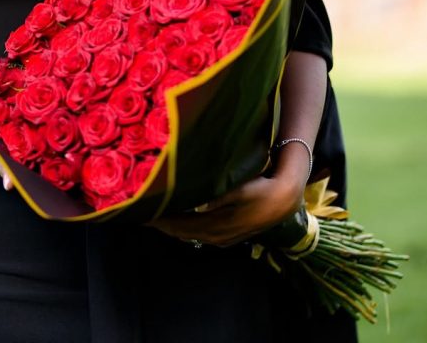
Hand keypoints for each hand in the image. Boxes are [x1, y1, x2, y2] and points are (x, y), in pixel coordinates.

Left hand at [151, 168, 303, 247]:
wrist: (284, 199)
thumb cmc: (261, 188)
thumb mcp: (241, 187)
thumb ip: (220, 193)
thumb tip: (202, 196)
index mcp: (216, 225)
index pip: (180, 225)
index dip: (161, 220)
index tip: (143, 211)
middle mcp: (216, 236)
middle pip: (181, 232)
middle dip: (162, 223)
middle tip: (142, 212)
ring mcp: (222, 238)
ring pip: (189, 234)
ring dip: (172, 226)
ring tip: (156, 214)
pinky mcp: (227, 235)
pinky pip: (199, 234)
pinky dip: (185, 227)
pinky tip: (179, 217)